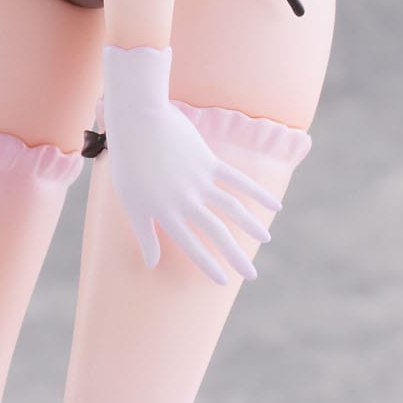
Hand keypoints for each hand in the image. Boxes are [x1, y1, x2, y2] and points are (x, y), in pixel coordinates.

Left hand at [100, 44, 280, 286]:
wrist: (137, 122)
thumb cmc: (128, 163)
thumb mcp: (130, 203)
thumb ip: (144, 234)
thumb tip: (151, 264)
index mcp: (165, 213)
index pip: (192, 246)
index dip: (208, 265)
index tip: (224, 281)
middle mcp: (186, 201)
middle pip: (217, 233)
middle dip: (236, 256)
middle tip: (252, 275)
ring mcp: (200, 181)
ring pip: (233, 208)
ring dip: (251, 226)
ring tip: (265, 240)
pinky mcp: (209, 161)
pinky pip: (239, 181)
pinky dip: (258, 193)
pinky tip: (274, 204)